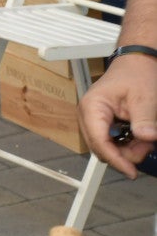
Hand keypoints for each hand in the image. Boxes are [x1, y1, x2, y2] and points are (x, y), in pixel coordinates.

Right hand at [80, 53, 156, 177]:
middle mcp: (88, 115)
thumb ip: (144, 119)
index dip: (116, 159)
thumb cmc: (137, 74)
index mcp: (92, 107)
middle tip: (147, 146)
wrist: (138, 64)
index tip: (132, 171)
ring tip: (146, 138)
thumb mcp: (144, 97)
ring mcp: (94, 120)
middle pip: (101, 148)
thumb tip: (146, 138)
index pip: (99, 141)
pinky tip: (139, 136)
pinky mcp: (103, 123)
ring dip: (128, 149)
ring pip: (107, 147)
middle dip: (125, 153)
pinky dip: (127, 144)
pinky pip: (111, 142)